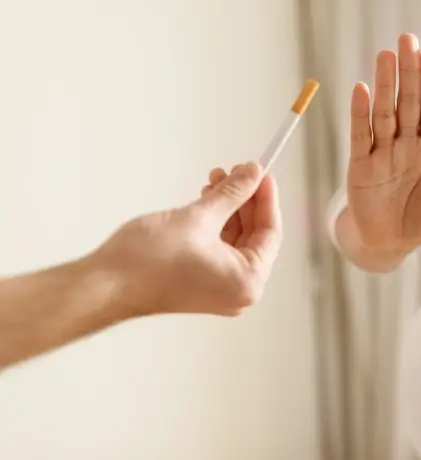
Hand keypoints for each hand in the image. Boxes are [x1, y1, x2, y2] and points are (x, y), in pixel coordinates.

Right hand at [93, 162, 281, 316]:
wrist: (104, 285)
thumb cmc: (148, 261)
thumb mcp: (199, 216)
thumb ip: (232, 193)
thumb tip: (252, 174)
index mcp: (248, 281)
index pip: (271, 232)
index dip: (266, 197)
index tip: (261, 172)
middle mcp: (239, 291)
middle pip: (255, 236)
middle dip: (245, 200)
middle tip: (239, 171)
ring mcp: (219, 290)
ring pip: (235, 240)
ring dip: (228, 208)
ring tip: (217, 179)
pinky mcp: (201, 284)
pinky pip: (219, 249)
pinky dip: (216, 224)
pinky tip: (207, 199)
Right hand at [347, 33, 420, 253]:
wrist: (390, 244)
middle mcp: (406, 143)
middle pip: (408, 101)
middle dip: (408, 71)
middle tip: (407, 40)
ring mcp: (383, 151)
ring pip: (384, 112)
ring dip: (384, 84)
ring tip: (385, 56)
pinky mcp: (361, 165)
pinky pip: (361, 135)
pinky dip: (360, 113)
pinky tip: (361, 90)